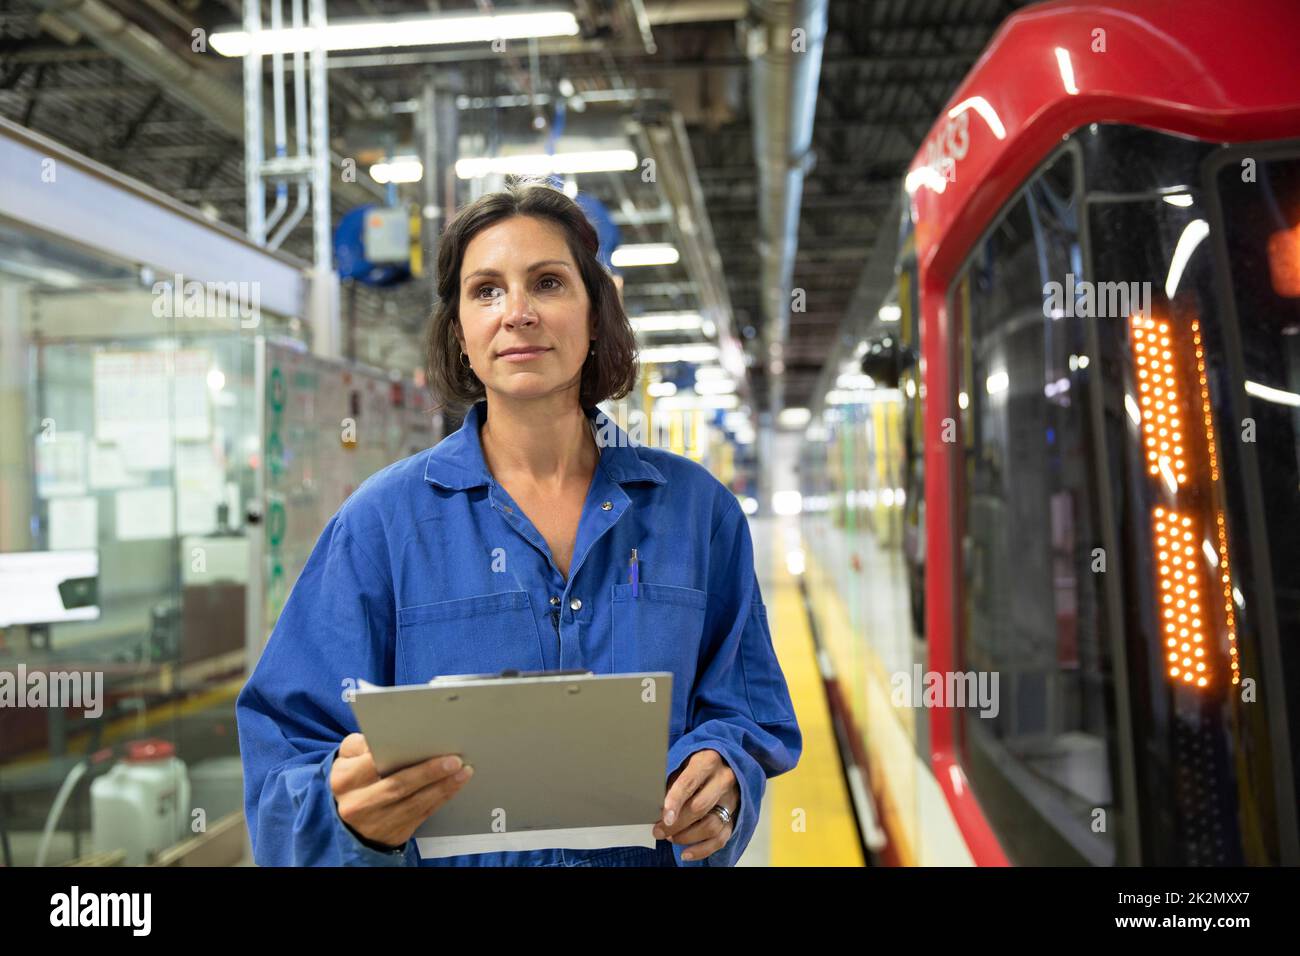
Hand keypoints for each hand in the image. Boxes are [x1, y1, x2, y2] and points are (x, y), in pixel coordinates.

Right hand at [330, 733, 473, 848]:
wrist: (351, 818)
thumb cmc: (355, 778)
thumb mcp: (348, 758)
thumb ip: (359, 744)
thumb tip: (382, 736)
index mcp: (344, 780)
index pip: (371, 765)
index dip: (395, 754)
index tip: (421, 742)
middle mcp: (358, 804)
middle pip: (397, 787)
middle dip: (428, 773)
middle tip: (454, 760)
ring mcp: (376, 822)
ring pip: (414, 803)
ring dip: (443, 787)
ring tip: (463, 771)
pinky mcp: (394, 833)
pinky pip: (422, 814)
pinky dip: (441, 798)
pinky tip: (455, 784)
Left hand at [653, 748, 739, 861]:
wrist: (726, 762)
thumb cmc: (697, 764)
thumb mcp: (683, 763)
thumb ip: (672, 782)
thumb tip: (657, 807)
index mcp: (708, 761)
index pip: (689, 783)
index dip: (675, 801)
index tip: (664, 818)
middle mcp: (723, 780)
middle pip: (699, 807)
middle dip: (676, 824)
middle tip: (658, 831)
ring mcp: (732, 800)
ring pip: (711, 826)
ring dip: (687, 837)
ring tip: (670, 837)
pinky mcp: (735, 816)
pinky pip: (720, 839)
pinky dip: (702, 850)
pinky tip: (686, 854)